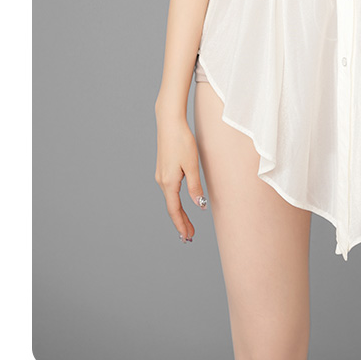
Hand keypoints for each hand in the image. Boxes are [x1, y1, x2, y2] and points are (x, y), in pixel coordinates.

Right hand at [154, 114, 207, 243]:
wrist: (169, 122)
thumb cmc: (182, 141)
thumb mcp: (192, 165)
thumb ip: (195, 186)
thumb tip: (199, 205)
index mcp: (169, 182)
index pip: (175, 210)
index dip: (181, 225)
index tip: (187, 238)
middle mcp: (162, 181)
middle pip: (171, 207)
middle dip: (180, 222)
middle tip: (190, 236)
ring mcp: (161, 174)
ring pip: (170, 199)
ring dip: (178, 213)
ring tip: (187, 224)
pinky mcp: (163, 168)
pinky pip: (169, 190)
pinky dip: (175, 201)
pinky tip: (180, 202)